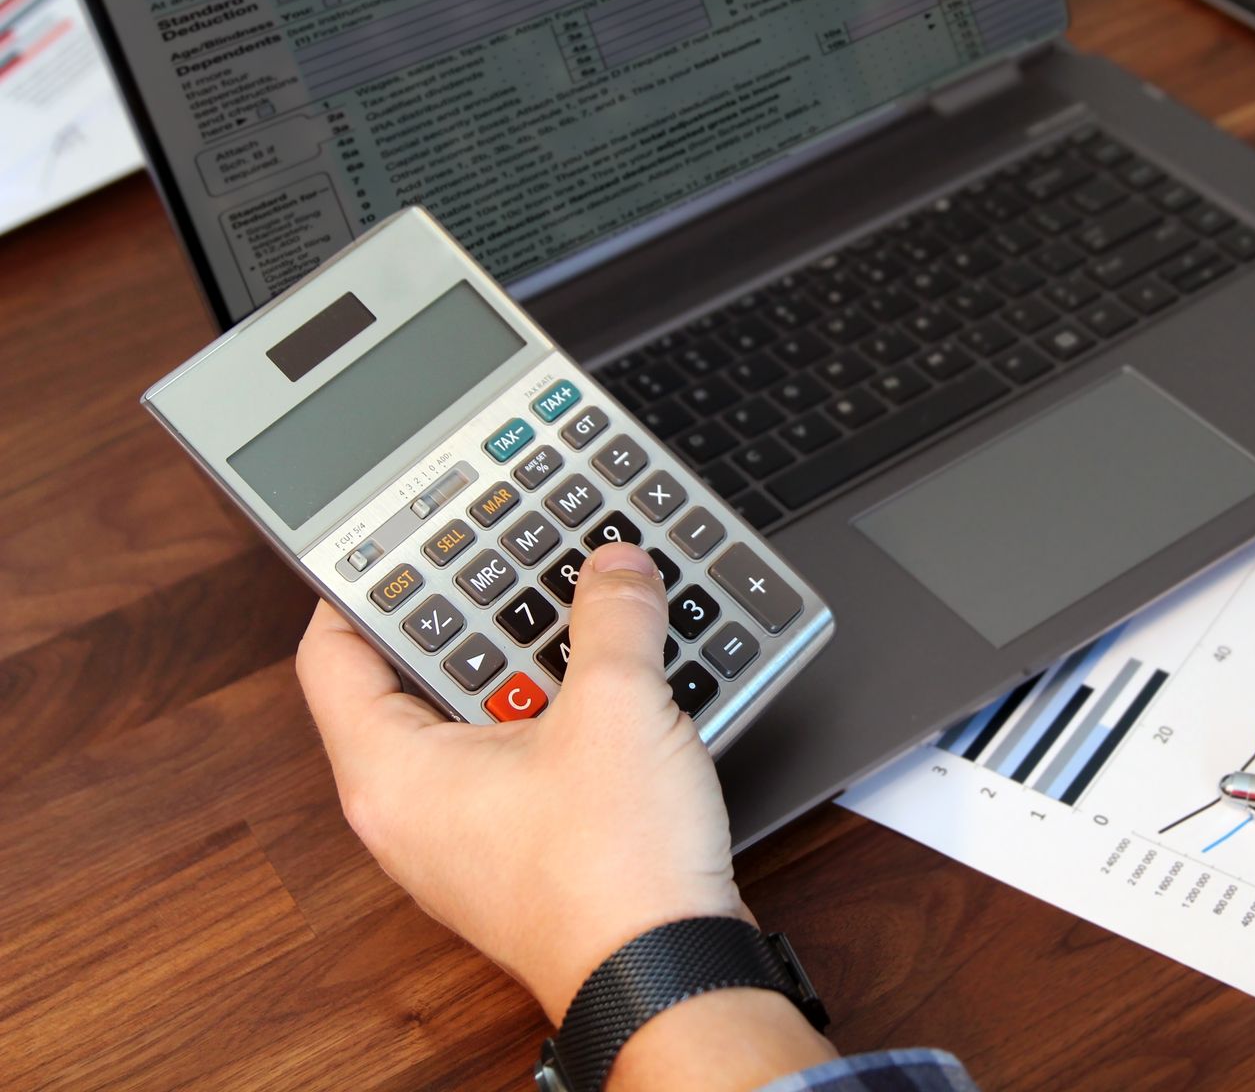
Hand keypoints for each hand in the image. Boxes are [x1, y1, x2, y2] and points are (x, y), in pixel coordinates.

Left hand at [295, 543, 834, 1087]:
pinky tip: (617, 685)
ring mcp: (466, 839)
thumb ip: (612, 617)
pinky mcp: (522, 855)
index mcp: (392, 772)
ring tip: (578, 611)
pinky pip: (521, 762)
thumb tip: (614, 569)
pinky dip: (557, 716)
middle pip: (413, 680)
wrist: (669, 970)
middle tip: (509, 555)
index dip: (365, 583)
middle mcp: (412, 812)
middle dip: (471, 614)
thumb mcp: (616, 707)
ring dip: (528, 665)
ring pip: (477, 721)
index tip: (402, 537)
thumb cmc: (612, 872)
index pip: (334, 651)